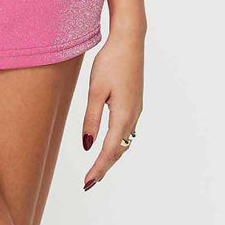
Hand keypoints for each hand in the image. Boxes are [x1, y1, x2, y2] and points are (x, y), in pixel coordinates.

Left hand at [81, 24, 144, 189]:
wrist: (129, 41)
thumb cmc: (110, 62)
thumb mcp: (95, 90)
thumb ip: (92, 119)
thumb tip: (88, 146)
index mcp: (123, 115)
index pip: (109, 150)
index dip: (98, 168)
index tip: (87, 183)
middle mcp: (133, 116)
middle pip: (119, 150)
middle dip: (105, 167)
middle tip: (90, 183)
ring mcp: (136, 109)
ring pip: (124, 141)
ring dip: (112, 156)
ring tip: (97, 168)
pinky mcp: (135, 102)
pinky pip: (127, 130)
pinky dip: (117, 142)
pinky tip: (109, 143)